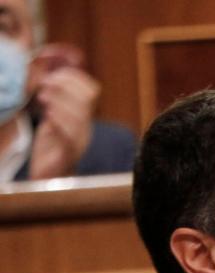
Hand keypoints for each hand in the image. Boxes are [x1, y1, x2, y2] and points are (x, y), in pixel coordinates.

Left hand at [27, 65, 98, 180]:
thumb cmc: (49, 146)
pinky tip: (47, 116)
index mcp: (84, 117)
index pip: (91, 90)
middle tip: (46, 82)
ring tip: (43, 97)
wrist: (49, 177)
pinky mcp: (69, 154)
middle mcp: (86, 128)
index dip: (74, 77)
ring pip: (80, 115)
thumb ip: (55, 100)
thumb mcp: (52, 117)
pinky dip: (58, 121)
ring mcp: (80, 141)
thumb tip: (49, 74)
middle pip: (87, 100)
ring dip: (60, 101)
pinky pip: (69, 135)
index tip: (54, 73)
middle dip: (65, 85)